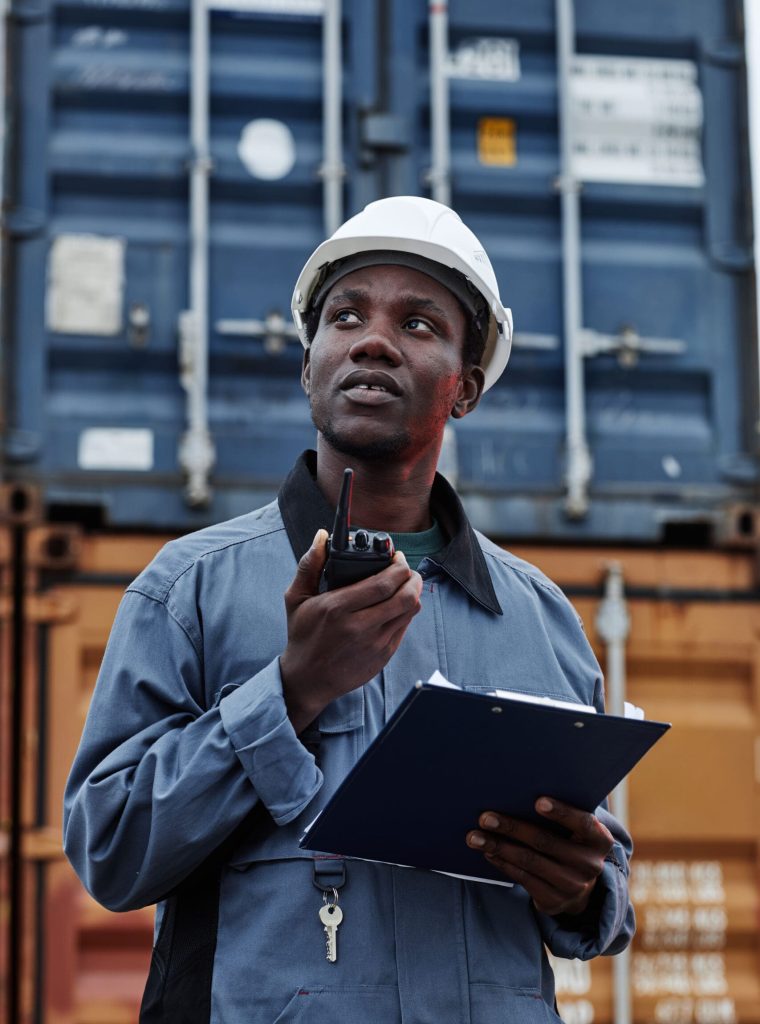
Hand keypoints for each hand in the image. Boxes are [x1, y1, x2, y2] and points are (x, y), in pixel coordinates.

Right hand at [280, 529, 422, 732]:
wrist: (308, 680)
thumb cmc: (302, 635)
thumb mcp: (296, 598)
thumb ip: (309, 565)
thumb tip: (321, 536)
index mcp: (337, 608)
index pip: (383, 583)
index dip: (398, 566)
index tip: (397, 557)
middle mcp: (359, 626)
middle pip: (404, 596)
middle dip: (412, 576)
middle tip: (406, 568)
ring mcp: (375, 643)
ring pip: (410, 611)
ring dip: (414, 592)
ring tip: (407, 583)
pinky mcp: (384, 655)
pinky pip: (405, 626)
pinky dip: (407, 611)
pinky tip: (398, 603)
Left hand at [465, 797, 613, 915]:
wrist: (579, 888)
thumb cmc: (570, 842)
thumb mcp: (576, 830)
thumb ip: (560, 814)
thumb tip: (517, 789)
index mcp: (599, 840)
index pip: (582, 822)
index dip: (561, 812)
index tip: (538, 801)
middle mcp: (589, 864)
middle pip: (545, 842)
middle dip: (511, 827)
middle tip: (485, 817)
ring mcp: (572, 886)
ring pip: (529, 861)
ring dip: (498, 846)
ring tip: (474, 836)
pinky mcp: (554, 901)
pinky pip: (523, 878)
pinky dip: (502, 862)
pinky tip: (488, 851)